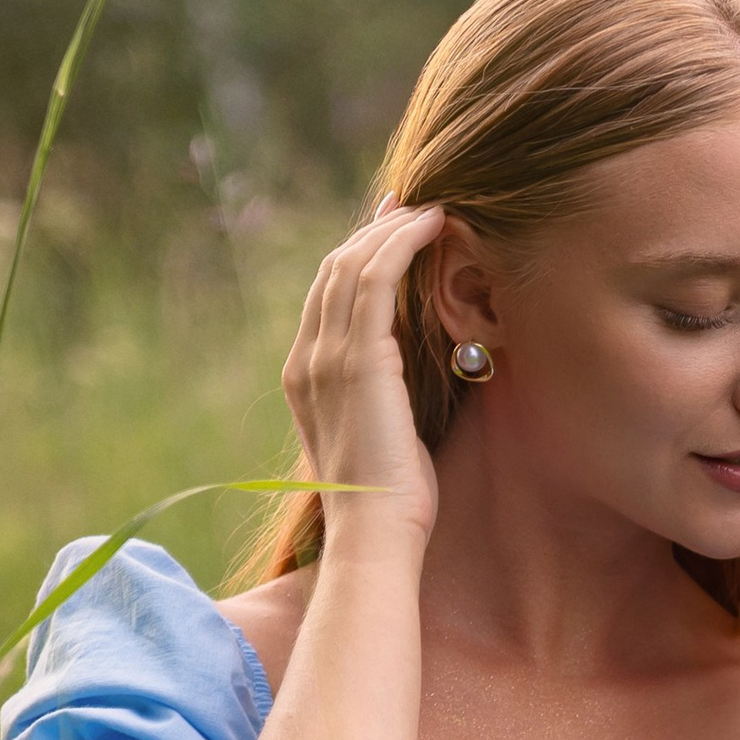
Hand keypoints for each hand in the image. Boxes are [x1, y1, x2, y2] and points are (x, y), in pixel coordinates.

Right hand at [281, 198, 448, 551]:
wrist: (375, 536)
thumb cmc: (390, 504)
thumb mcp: (382, 438)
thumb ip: (384, 400)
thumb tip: (411, 381)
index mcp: (305, 379)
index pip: (327, 297)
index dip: (360, 254)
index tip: (393, 228)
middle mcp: (306, 360)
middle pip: (334, 270)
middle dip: (375, 230)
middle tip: (414, 203)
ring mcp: (327, 357)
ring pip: (353, 264)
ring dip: (394, 228)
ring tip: (434, 209)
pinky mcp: (357, 359)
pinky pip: (375, 277)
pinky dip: (403, 242)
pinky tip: (434, 225)